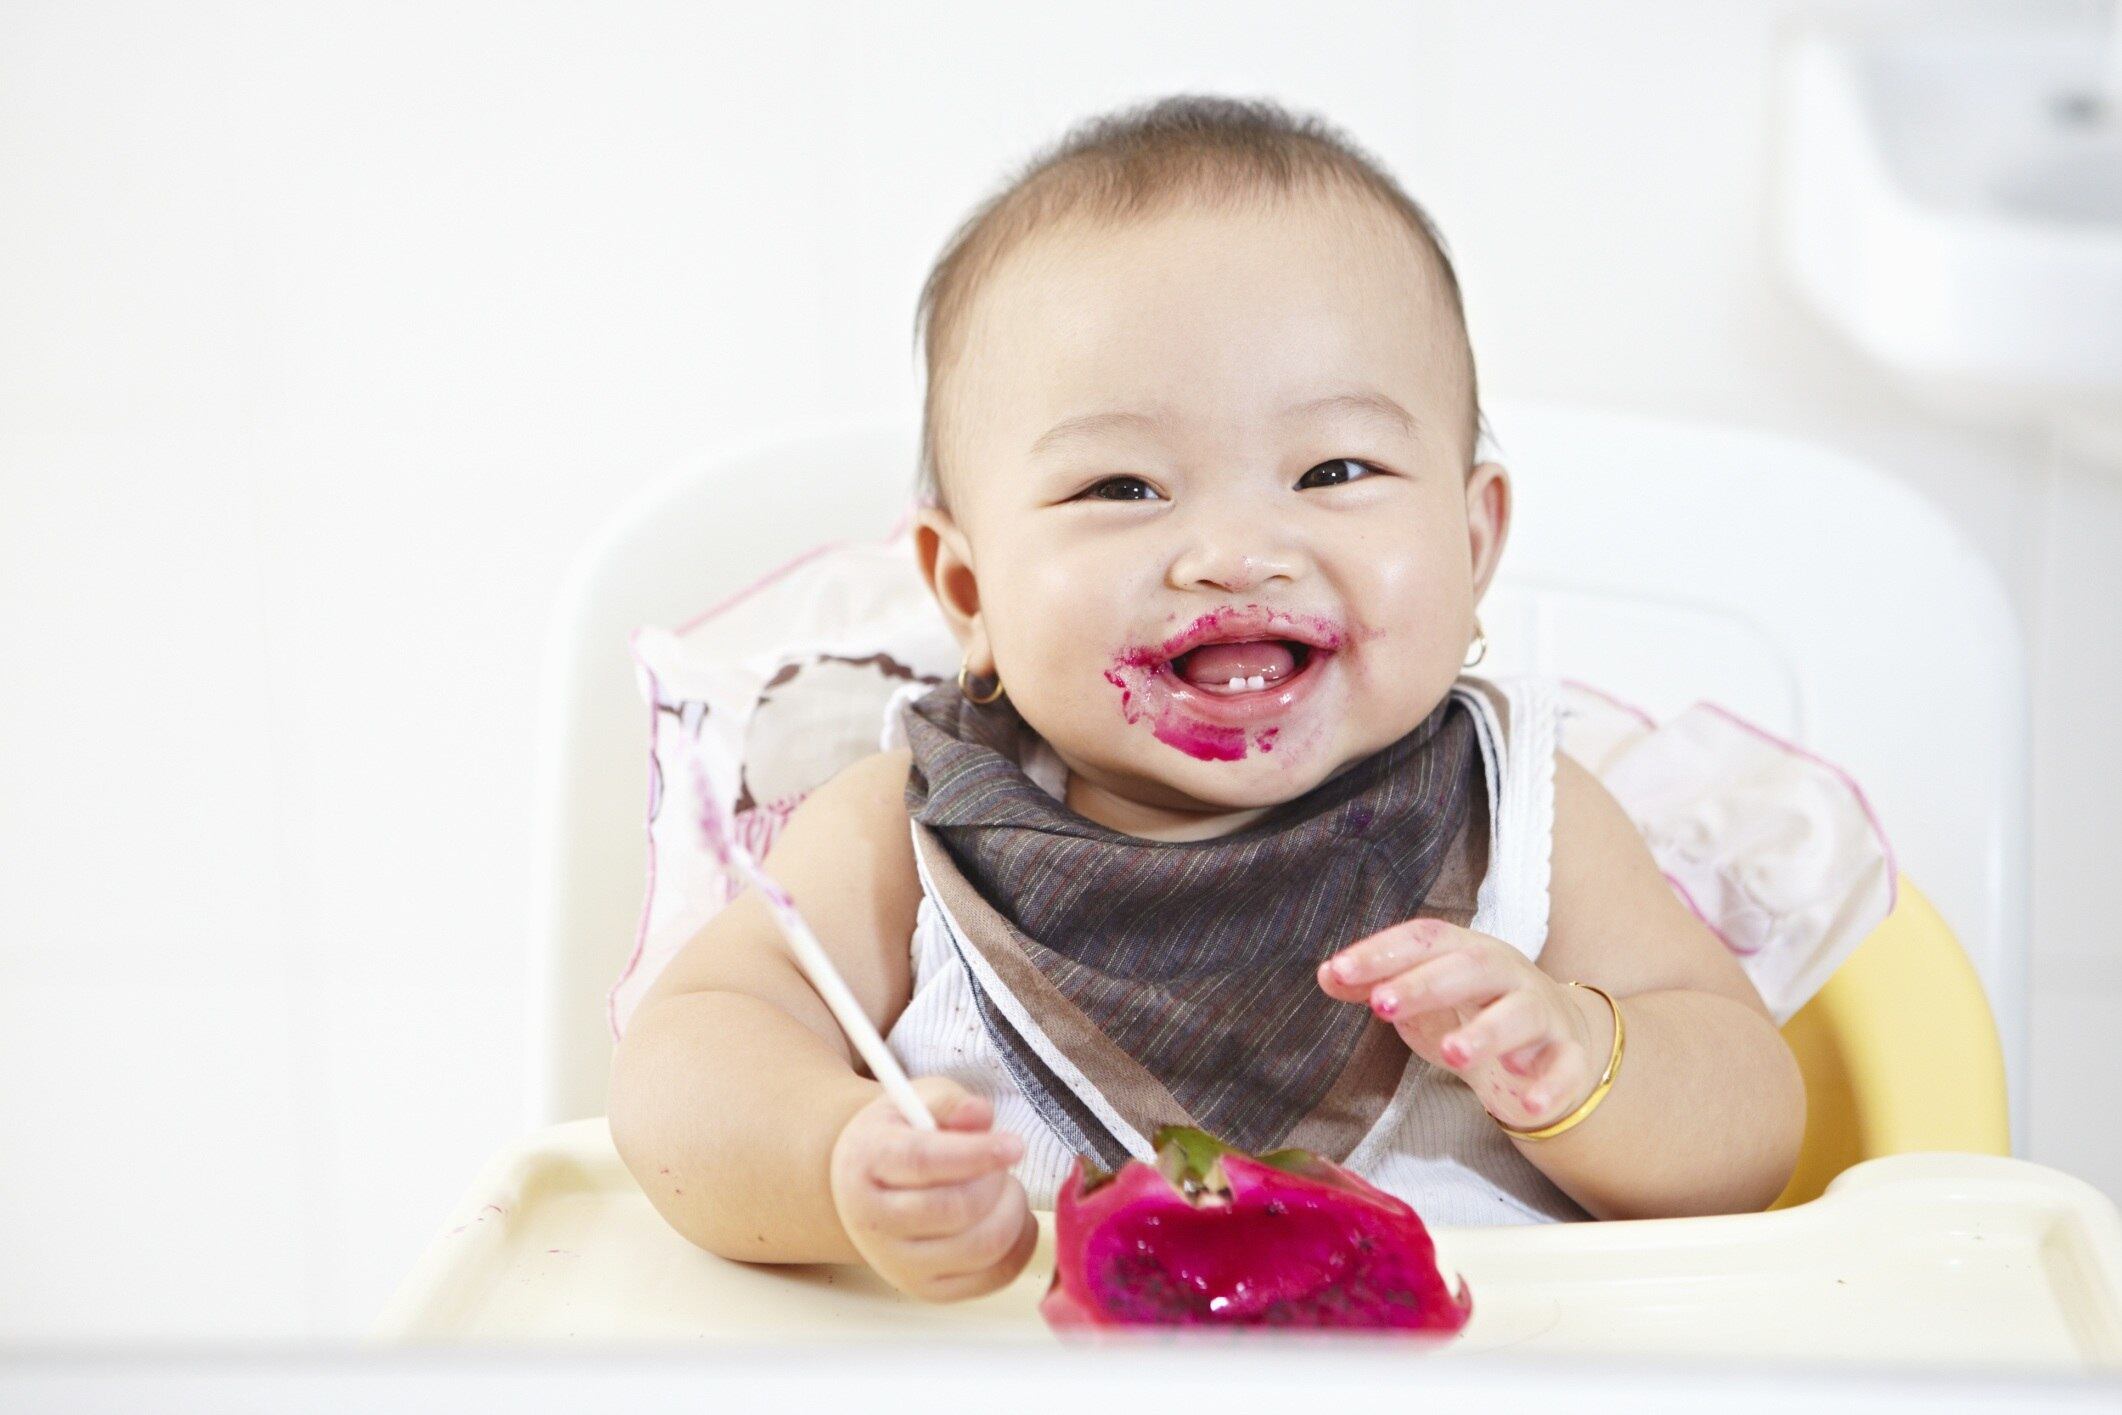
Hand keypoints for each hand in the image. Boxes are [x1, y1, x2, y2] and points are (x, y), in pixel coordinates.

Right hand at [829, 1077, 1037, 1301]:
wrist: (867, 1189)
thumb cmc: (901, 1137)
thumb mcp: (918, 1102)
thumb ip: (950, 1102)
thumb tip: (979, 1115)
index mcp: (868, 1161)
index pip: (923, 1161)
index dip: (975, 1154)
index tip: (1015, 1145)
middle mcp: (875, 1221)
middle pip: (956, 1209)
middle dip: (997, 1181)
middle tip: (1004, 1160)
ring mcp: (898, 1263)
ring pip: (981, 1247)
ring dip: (1012, 1211)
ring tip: (1005, 1187)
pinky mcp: (927, 1289)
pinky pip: (994, 1277)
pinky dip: (1020, 1244)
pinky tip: (1013, 1216)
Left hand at [1317, 918, 1610, 1132]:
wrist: (1552, 1040)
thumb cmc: (1474, 1011)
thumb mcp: (1424, 997)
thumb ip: (1378, 985)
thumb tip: (1327, 975)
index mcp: (1467, 952)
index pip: (1425, 939)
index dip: (1382, 952)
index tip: (1339, 972)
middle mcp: (1508, 975)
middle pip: (1472, 968)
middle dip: (1427, 985)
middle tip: (1382, 1007)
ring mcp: (1542, 1014)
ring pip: (1522, 1014)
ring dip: (1488, 1031)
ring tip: (1453, 1053)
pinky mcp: (1568, 1057)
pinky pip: (1567, 1068)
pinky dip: (1550, 1086)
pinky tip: (1526, 1103)